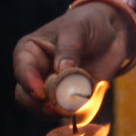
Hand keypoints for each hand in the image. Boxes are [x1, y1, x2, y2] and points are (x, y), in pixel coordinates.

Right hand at [12, 2, 135, 112]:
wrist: (113, 30)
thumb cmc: (88, 23)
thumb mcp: (77, 29)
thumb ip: (69, 49)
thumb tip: (62, 72)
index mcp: (29, 53)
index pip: (22, 71)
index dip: (29, 83)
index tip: (41, 93)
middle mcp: (36, 72)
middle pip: (26, 96)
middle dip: (39, 104)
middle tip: (55, 107)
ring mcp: (53, 86)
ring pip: (44, 108)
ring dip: (57, 111)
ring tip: (73, 107)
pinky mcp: (72, 96)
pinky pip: (68, 110)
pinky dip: (74, 112)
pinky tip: (84, 108)